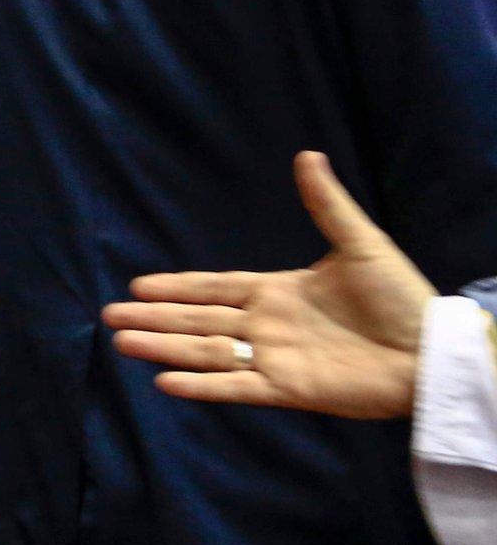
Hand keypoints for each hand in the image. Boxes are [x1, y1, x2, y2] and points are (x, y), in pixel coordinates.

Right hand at [102, 151, 436, 419]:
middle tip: (111, 315)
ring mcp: (274, 358)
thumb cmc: (402, 297)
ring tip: (123, 343)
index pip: (214, 288)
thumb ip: (326, 205)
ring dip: (165, 347)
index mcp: (278, 291)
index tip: (138, 285)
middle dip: (154, 317)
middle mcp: (267, 325)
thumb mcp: (361, 244)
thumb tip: (307, 155)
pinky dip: (202, 386)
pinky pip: (235, 387)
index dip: (177, 287)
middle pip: (198, 319)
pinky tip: (166, 381)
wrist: (432, 351)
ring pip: (206, 351)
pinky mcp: (288, 389)